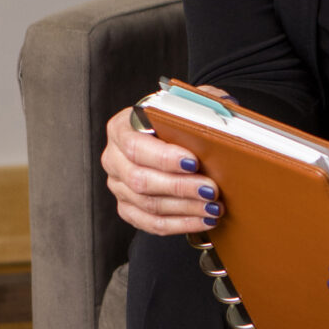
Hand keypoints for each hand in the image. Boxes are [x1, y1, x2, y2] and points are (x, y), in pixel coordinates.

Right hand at [102, 105, 221, 238]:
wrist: (173, 137)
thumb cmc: (179, 120)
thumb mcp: (188, 104)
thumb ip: (196, 106)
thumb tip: (214, 116)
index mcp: (121, 128)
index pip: (136, 146)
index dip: (164, 157)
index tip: (193, 162)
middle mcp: (114, 158)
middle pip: (140, 180)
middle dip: (180, 187)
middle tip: (210, 189)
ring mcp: (119, 186)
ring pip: (148, 204)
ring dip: (185, 208)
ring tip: (213, 207)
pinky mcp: (128, 208)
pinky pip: (151, 223)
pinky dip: (180, 224)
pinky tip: (203, 220)